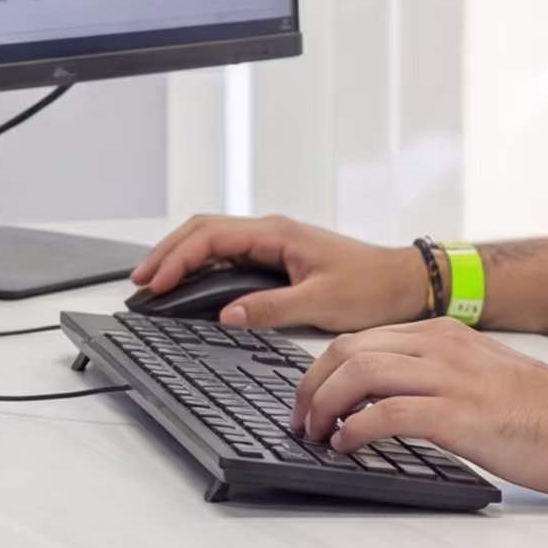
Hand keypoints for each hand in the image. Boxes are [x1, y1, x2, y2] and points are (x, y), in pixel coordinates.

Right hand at [131, 214, 434, 331]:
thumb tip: (226, 315)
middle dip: (166, 253)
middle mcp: (271, 232)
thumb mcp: (321, 302)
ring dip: (181, 257)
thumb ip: (270, 308)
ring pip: (212, 240)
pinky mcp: (279, 258)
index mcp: (277, 233)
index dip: (177, 260)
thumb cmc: (374, 287)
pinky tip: (191, 283)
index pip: (210, 238)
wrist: (407, 282)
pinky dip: (202, 265)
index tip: (155, 284)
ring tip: (154, 281)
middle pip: (202, 231)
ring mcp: (274, 243)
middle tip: (139, 281)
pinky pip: (229, 254)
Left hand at [289, 317, 547, 497]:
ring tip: (316, 434)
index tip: (308, 398)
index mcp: (443, 335)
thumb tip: (387, 400)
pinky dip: (354, 429)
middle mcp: (440, 347)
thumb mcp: (481, 376)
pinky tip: (346, 447)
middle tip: (300, 419)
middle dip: (309, 385)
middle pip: (346, 349)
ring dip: (322, 405)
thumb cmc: (546, 413)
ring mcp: (449, 378)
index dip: (322, 369)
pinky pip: (386, 413)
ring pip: (357, 372)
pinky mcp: (458, 414)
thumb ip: (437, 376)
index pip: (360, 338)